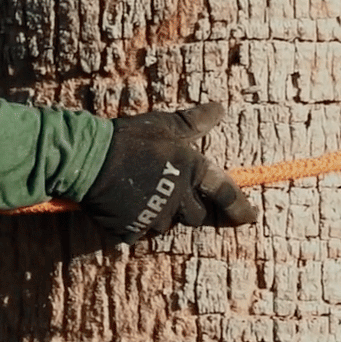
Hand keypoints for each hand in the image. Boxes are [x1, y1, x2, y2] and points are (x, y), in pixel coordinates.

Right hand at [80, 103, 259, 242]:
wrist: (90, 160)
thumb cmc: (130, 138)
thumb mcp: (165, 125)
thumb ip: (194, 121)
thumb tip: (219, 108)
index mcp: (192, 171)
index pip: (225, 194)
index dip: (240, 207)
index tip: (250, 217)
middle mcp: (179, 198)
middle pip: (195, 216)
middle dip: (189, 208)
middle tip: (173, 195)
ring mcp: (156, 216)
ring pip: (168, 225)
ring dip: (163, 215)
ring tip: (145, 197)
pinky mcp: (132, 229)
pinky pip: (141, 233)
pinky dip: (137, 224)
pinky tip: (126, 208)